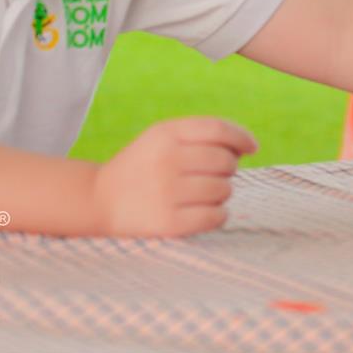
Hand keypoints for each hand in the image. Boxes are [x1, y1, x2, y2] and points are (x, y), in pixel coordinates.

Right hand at [93, 117, 256, 236]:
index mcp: (166, 134)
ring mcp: (167, 193)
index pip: (219, 129)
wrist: (99, 200)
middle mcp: (167, 160)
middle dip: (228, 168)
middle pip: (226, 161)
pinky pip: (216, 217)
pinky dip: (218, 215)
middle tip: (212, 175)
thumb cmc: (144, 164)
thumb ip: (203, 133)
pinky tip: (205, 211)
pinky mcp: (169, 223)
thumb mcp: (164, 136)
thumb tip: (248, 146)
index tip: (252, 148)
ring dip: (222, 192)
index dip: (242, 137)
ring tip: (202, 193)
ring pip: (224, 190)